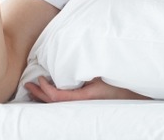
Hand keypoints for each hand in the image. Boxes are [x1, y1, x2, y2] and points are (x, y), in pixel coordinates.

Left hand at [25, 76, 149, 102]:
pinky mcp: (87, 103)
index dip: (45, 89)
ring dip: (45, 96)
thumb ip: (85, 67)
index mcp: (85, 97)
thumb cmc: (121, 81)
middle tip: (27, 85)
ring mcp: (84, 105)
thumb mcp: (103, 71)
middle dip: (39, 94)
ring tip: (35, 90)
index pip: (57, 97)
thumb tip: (70, 58)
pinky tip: (54, 90)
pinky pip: (67, 101)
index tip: (39, 78)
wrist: (136, 96)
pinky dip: (55, 96)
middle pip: (54, 103)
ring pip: (59, 104)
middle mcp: (82, 103)